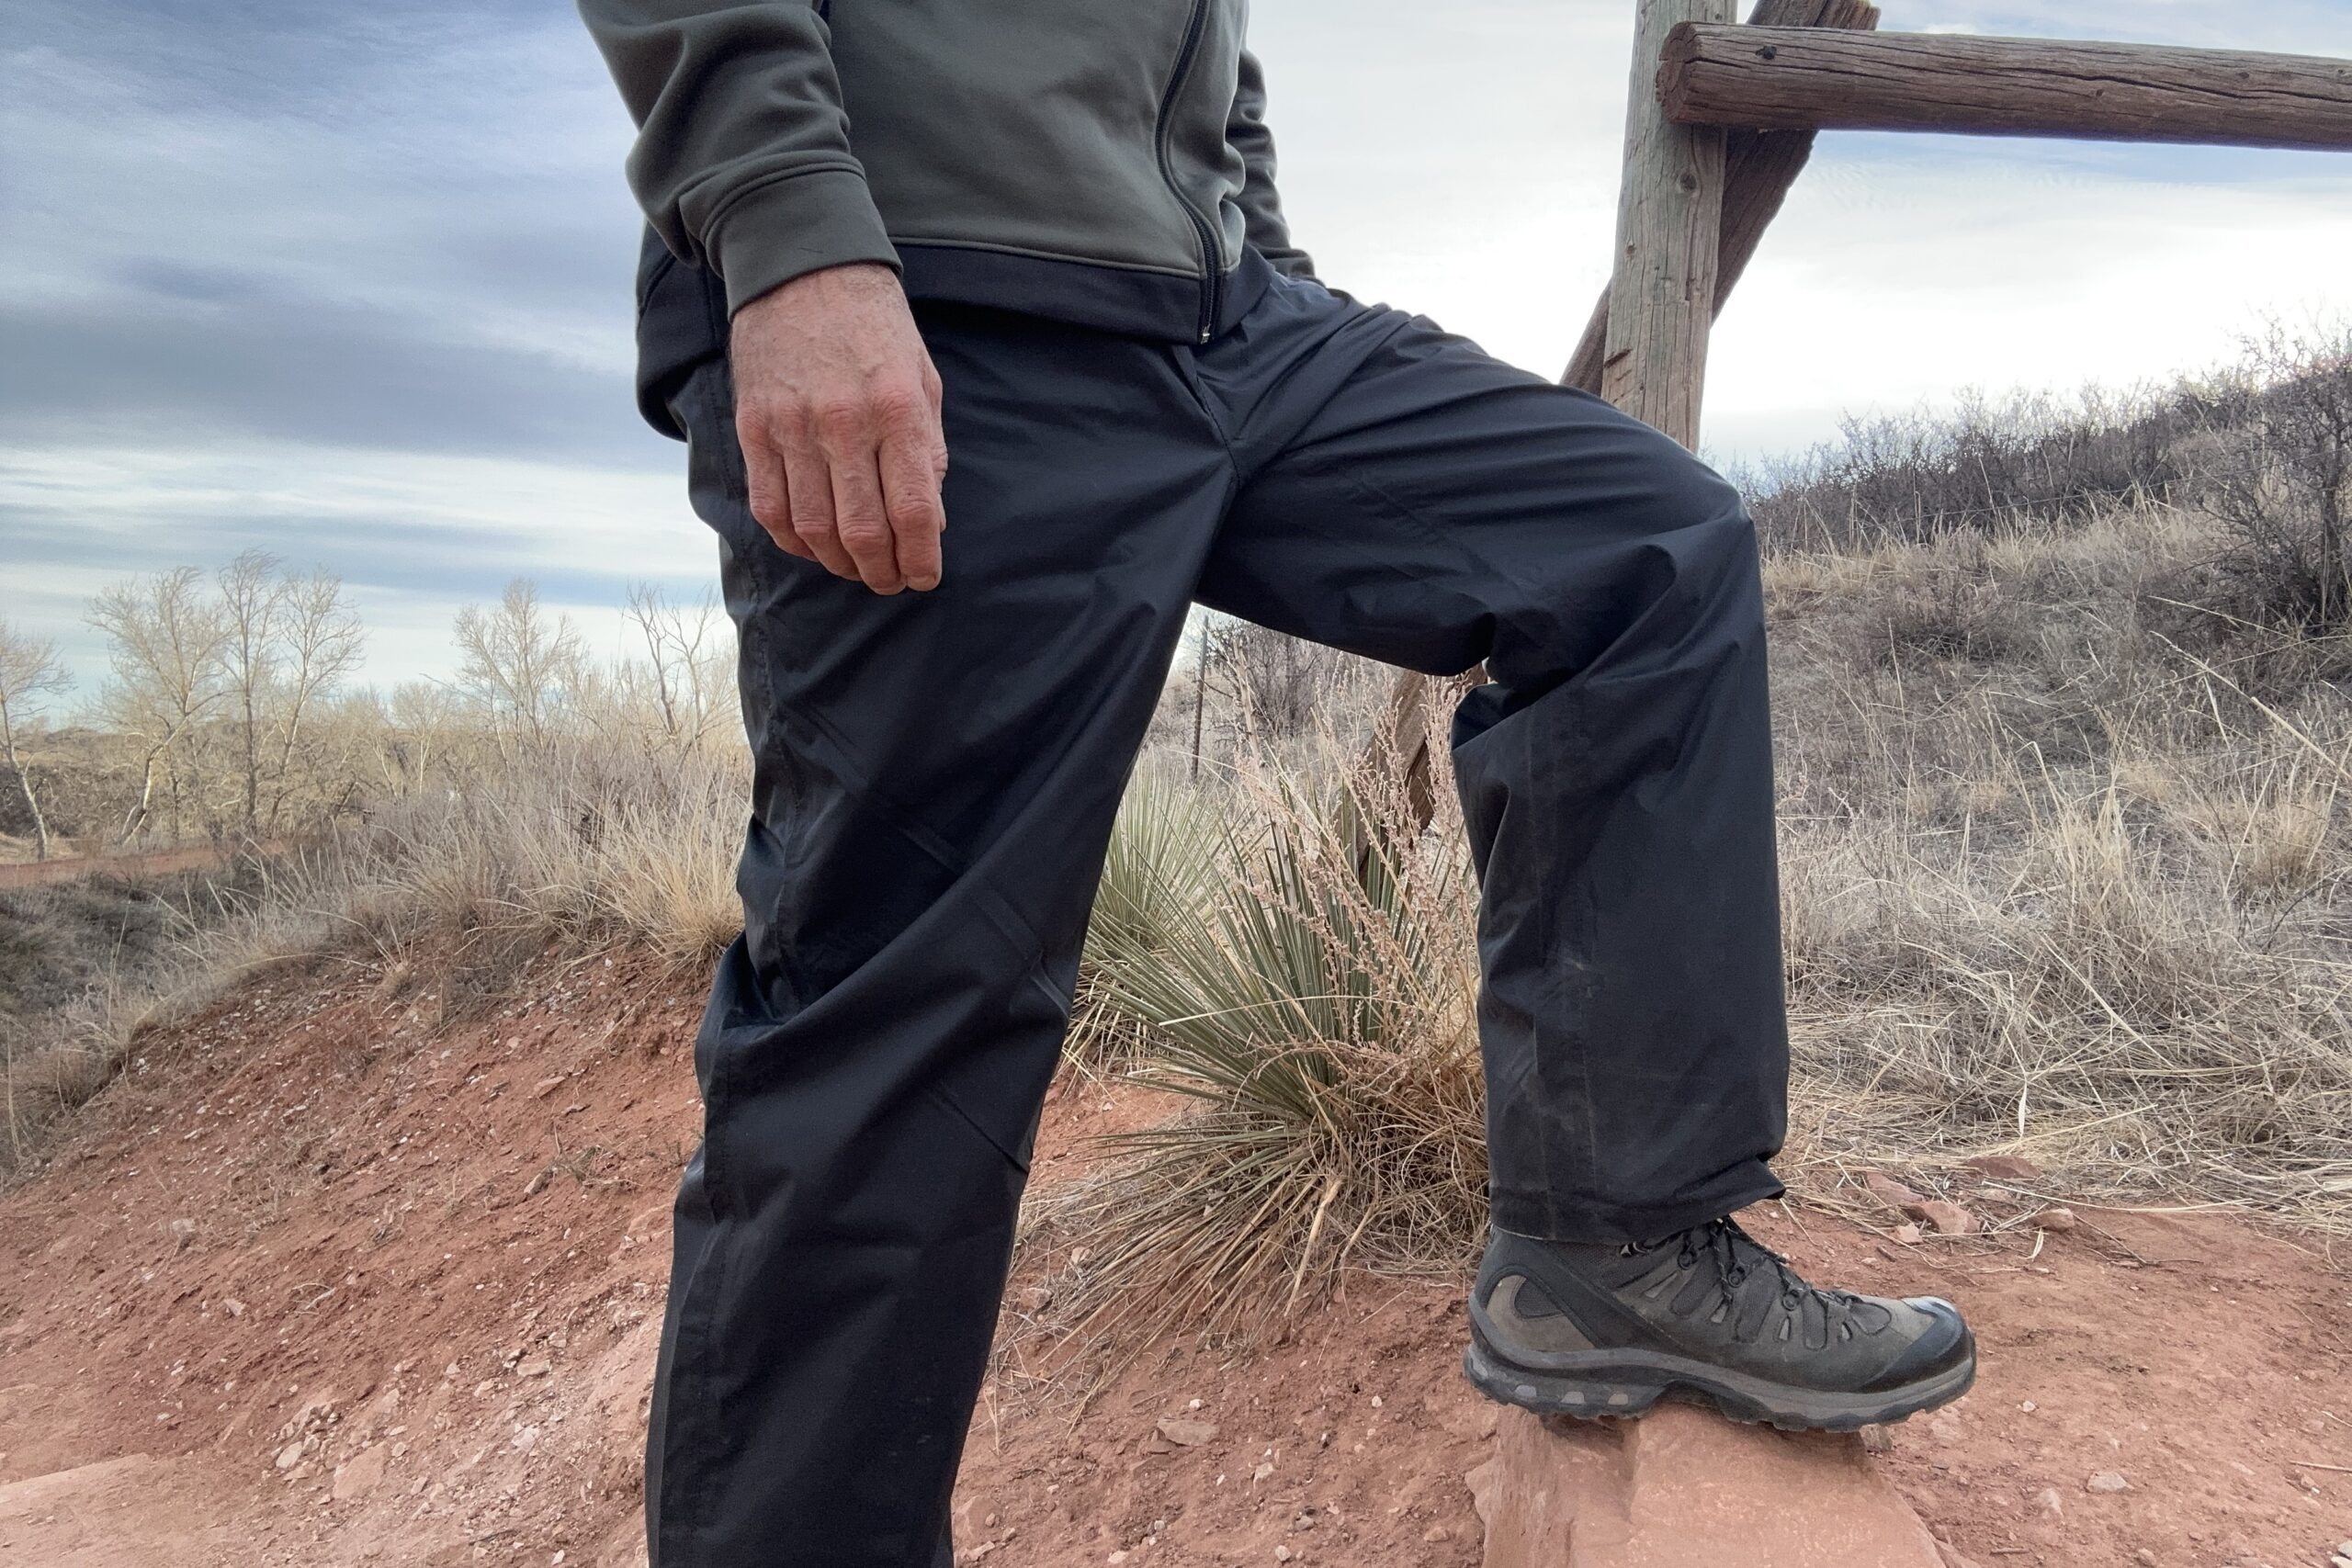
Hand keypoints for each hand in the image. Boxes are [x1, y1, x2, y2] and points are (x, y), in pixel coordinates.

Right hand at [729, 263, 947, 592]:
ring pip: (814, 529)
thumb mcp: (922, 377)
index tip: (924, 577)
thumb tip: (928, 517)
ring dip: (838, 563)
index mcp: (897, 411)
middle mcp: (845, 425)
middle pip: (862, 532)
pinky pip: (770, 506)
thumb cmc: (874, 325)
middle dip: (882, 572)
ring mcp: (793, 428)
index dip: (921, 559)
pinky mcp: (755, 427)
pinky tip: (813, 544)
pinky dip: (793, 539)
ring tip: (856, 568)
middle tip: (891, 581)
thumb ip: (928, 448)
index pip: (914, 511)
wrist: (802, 269)